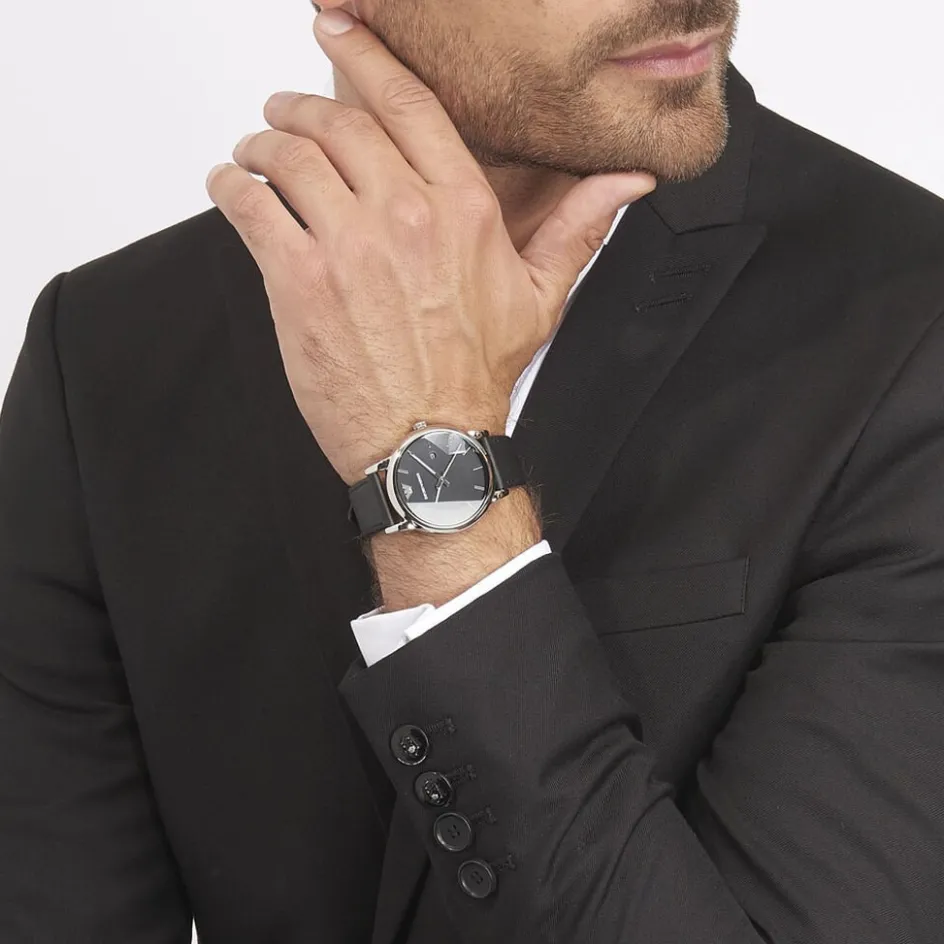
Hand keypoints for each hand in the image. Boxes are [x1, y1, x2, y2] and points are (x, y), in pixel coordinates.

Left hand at [206, 7, 655, 486]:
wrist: (431, 443)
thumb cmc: (478, 375)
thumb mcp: (542, 296)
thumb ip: (579, 227)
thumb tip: (627, 184)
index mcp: (462, 209)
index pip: (409, 105)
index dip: (366, 56)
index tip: (338, 30)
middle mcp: (405, 216)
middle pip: (336, 123)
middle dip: (299, 107)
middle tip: (282, 113)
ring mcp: (348, 247)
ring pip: (287, 157)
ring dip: (261, 143)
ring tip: (253, 151)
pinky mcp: (300, 283)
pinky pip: (251, 207)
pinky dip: (230, 187)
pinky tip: (230, 186)